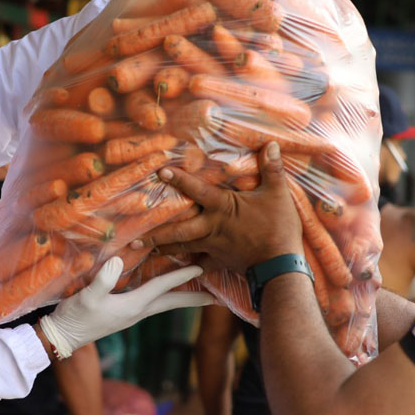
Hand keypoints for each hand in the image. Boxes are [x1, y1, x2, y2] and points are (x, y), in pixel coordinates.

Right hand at [39, 256, 212, 358]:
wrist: (62, 337)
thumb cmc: (74, 317)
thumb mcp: (87, 297)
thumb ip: (103, 281)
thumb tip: (119, 261)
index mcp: (133, 306)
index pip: (162, 288)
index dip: (182, 276)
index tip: (202, 267)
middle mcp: (137, 311)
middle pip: (173, 302)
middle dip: (195, 298)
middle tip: (217, 296)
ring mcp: (132, 314)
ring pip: (164, 303)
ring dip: (183, 297)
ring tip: (200, 292)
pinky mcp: (124, 313)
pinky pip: (153, 302)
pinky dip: (165, 296)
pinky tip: (165, 291)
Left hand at [132, 142, 302, 272]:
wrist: (280, 264)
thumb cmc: (278, 227)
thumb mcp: (277, 194)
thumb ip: (272, 168)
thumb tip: (271, 144)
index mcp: (222, 207)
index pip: (196, 190)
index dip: (179, 179)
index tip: (160, 171)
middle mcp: (211, 227)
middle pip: (178, 229)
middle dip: (155, 233)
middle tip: (134, 237)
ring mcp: (213, 247)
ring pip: (183, 247)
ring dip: (164, 248)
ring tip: (146, 249)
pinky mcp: (219, 262)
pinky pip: (199, 266)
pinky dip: (188, 268)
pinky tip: (177, 270)